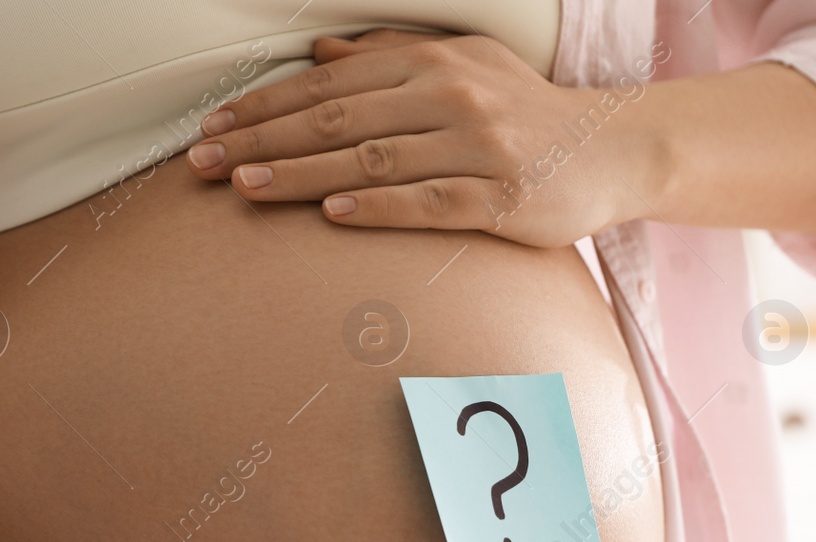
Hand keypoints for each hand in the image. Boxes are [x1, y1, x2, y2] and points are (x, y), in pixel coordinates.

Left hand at [185, 29, 658, 246]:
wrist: (611, 150)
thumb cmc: (525, 112)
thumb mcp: (463, 66)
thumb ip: (390, 57)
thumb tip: (321, 53)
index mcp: (430, 61)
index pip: (328, 84)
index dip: (265, 105)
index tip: (214, 127)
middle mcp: (449, 95)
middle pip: (336, 119)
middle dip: (263, 141)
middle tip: (204, 163)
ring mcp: (476, 147)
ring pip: (371, 159)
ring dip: (302, 174)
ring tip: (245, 189)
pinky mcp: (500, 196)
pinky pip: (427, 202)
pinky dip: (378, 207)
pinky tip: (332, 215)